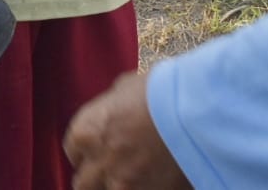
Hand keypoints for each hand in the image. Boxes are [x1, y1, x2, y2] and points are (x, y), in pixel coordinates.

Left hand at [63, 72, 189, 189]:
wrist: (193, 113)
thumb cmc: (158, 91)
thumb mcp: (125, 88)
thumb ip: (112, 106)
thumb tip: (116, 110)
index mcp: (85, 132)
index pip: (73, 151)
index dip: (87, 152)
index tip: (98, 153)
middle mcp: (98, 162)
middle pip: (83, 183)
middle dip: (95, 179)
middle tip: (113, 172)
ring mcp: (123, 184)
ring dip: (119, 185)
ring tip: (137, 178)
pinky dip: (147, 189)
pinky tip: (158, 183)